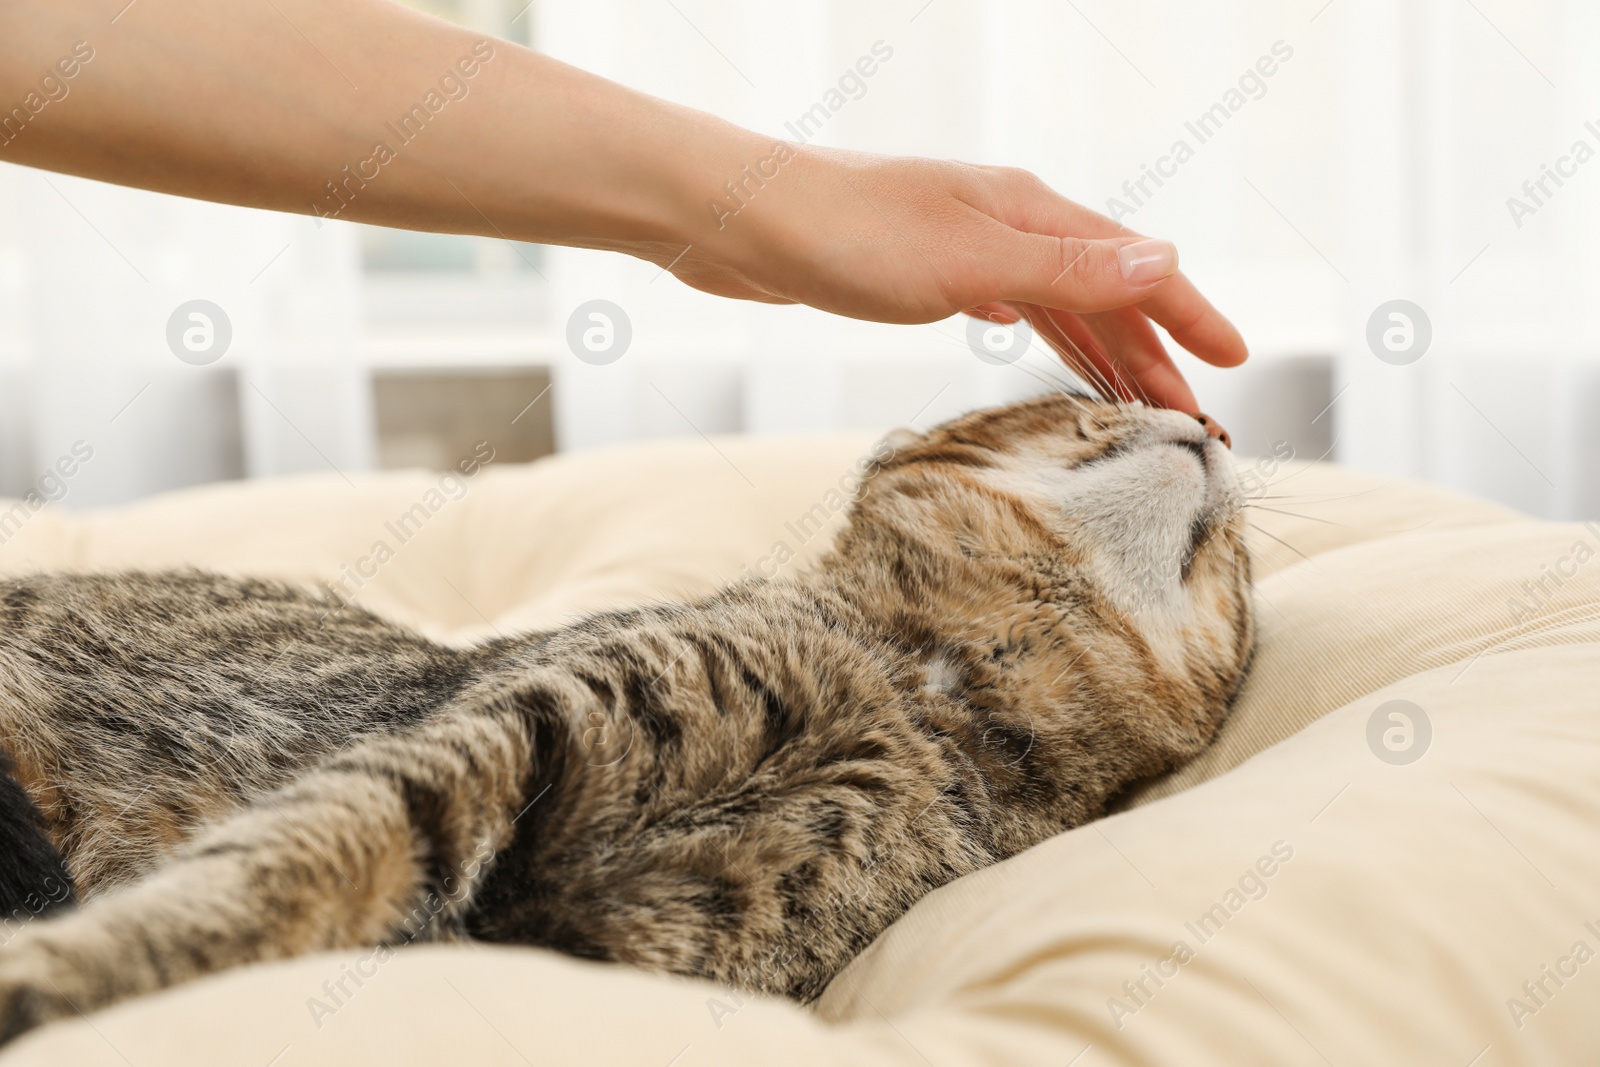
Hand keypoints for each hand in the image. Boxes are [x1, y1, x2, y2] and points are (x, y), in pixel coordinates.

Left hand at [658, 147, 1246, 413]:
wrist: (740, 223)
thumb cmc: (846, 236)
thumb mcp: (968, 262)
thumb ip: (1064, 273)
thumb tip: (1167, 262)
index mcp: (1029, 213)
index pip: (1136, 267)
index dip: (1188, 315)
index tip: (1234, 363)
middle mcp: (1005, 222)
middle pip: (1101, 292)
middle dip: (1150, 353)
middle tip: (1191, 418)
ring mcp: (963, 245)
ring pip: (1053, 304)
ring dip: (1097, 350)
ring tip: (1130, 402)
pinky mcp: (919, 271)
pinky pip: (1003, 306)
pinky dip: (1035, 332)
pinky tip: (1033, 343)